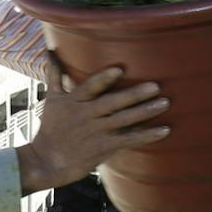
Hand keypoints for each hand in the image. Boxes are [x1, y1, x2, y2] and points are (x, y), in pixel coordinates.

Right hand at [16, 66, 169, 193]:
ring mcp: (96, 132)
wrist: (46, 161)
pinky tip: (164, 130)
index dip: (103, 79)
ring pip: (124, 120)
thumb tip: (50, 49)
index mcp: (73, 101)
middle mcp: (86, 116)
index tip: (118, 70)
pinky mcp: (104, 147)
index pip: (89, 88)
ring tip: (165, 103)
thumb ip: (55, 73)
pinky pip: (129, 140)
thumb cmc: (51, 128)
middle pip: (112, 103)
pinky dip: (146, 136)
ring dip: (145, 112)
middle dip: (133, 95)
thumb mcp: (51, 99)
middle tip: (155, 86)